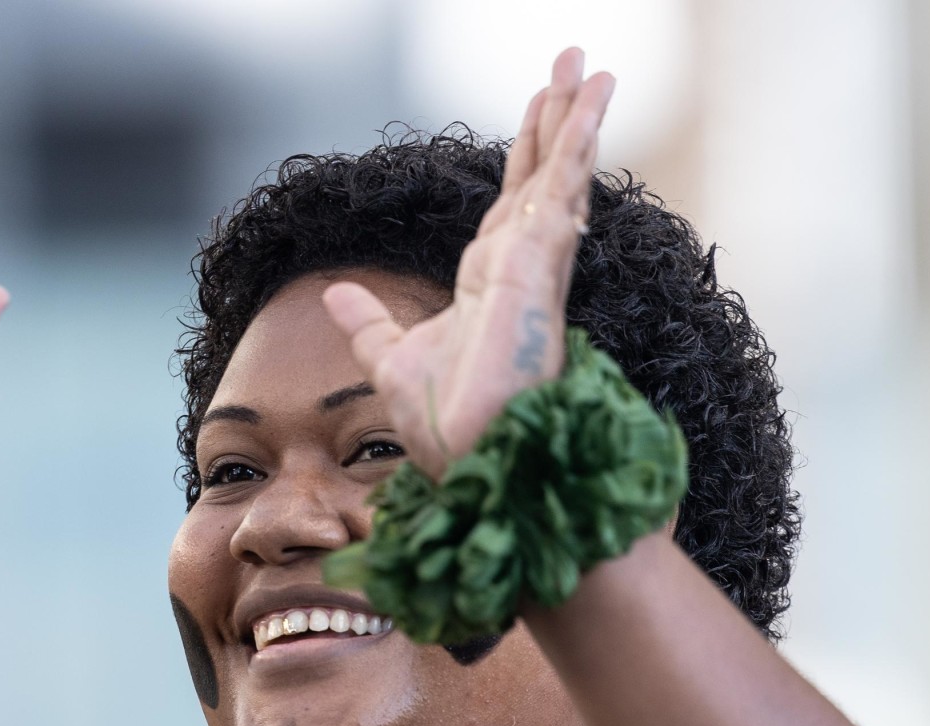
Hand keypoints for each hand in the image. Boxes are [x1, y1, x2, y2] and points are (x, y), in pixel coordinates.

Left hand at [321, 49, 614, 475]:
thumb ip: (367, 322)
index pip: (512, 202)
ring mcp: (537, 265)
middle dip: (558, 121)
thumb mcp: (390, 359)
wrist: (471, 456)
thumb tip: (336, 292)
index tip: (540, 111)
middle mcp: (522, 268)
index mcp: (492, 282)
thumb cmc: (445, 424)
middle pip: (542, 177)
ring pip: (561, 175)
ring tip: (592, 68)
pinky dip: (576, 146)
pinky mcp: (541, 265)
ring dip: (577, 119)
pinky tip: (588, 104)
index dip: (526, 155)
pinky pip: (562, 191)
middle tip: (575, 65)